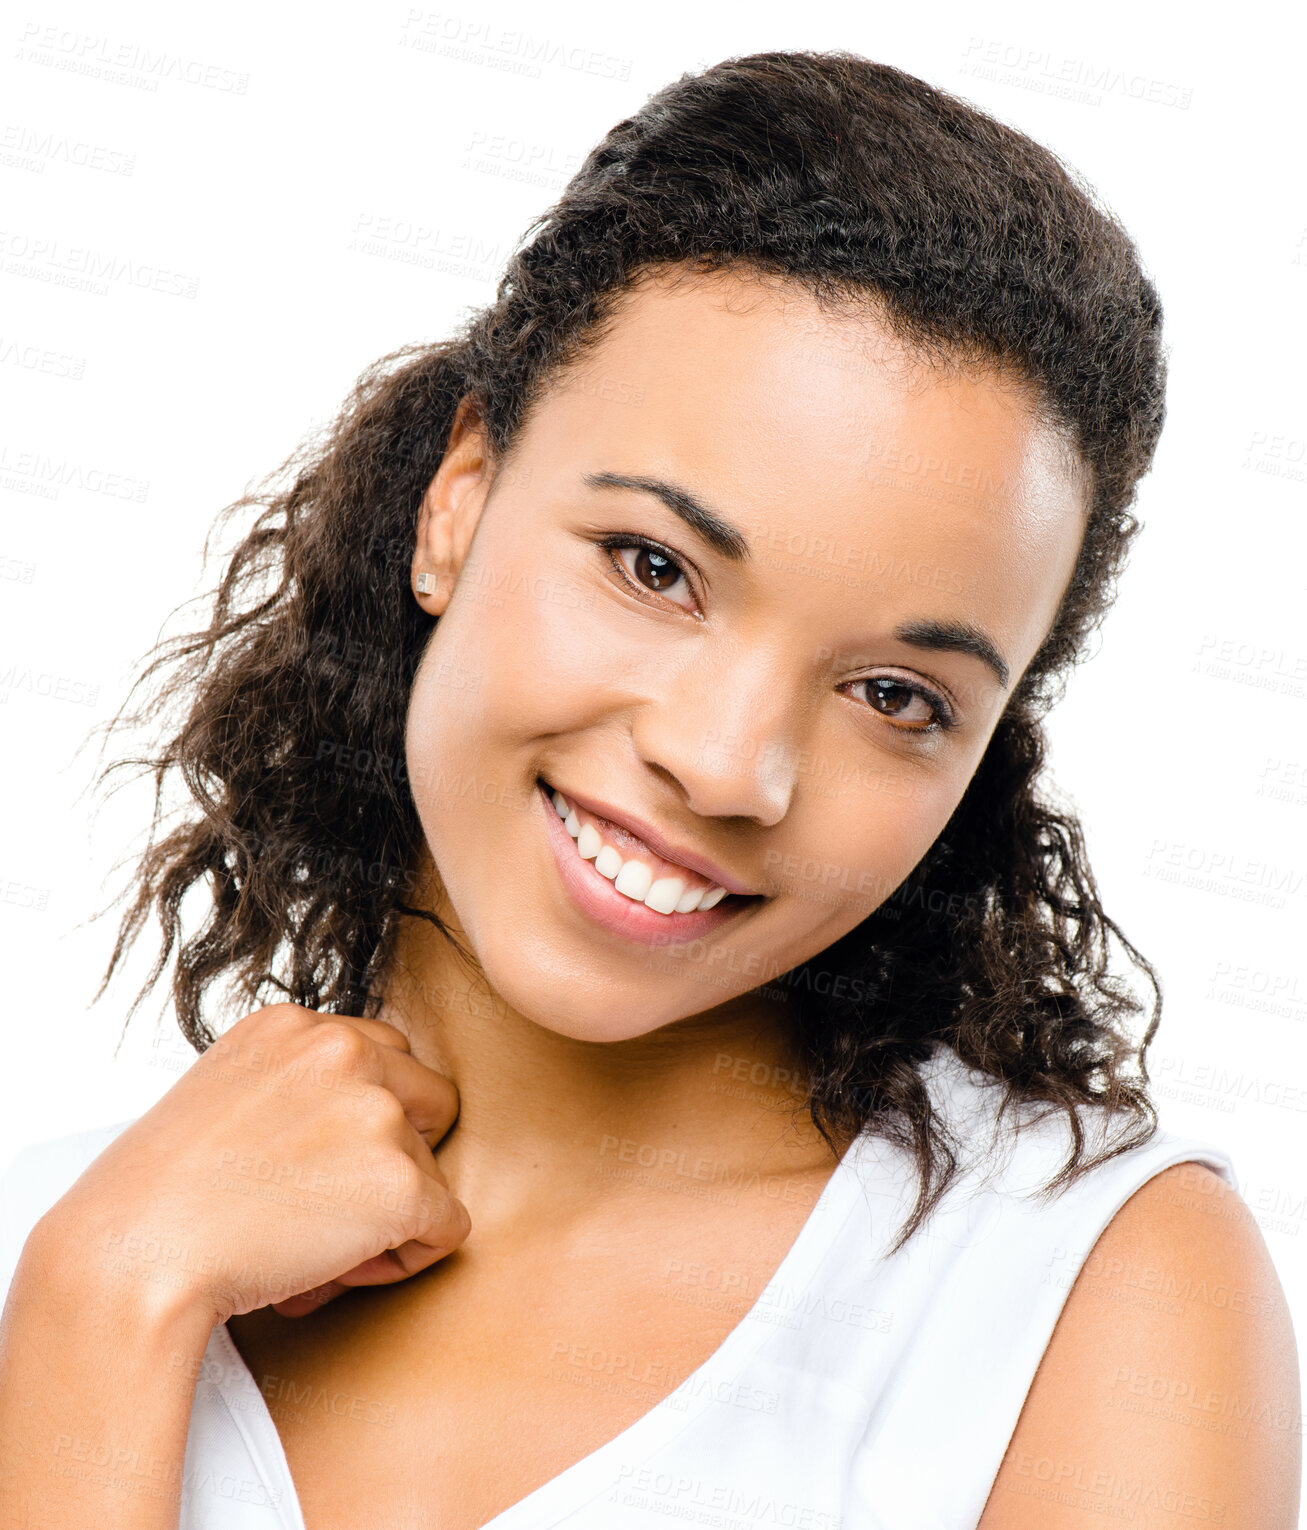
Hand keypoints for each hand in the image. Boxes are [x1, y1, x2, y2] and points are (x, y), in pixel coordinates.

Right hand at [35, 1004, 468, 1323]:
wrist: (132, 1260)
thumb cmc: (161, 1203)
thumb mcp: (224, 1097)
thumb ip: (297, 1088)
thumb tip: (364, 1125)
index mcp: (293, 1025)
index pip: (382, 1056)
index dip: (357, 1124)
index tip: (305, 1167)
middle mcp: (342, 1049)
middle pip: (427, 1100)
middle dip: (392, 1157)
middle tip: (324, 1210)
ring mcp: (377, 1111)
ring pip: (431, 1172)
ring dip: (386, 1217)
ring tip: (309, 1250)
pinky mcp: (401, 1181)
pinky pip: (448, 1227)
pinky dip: (406, 1259)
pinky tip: (335, 1271)